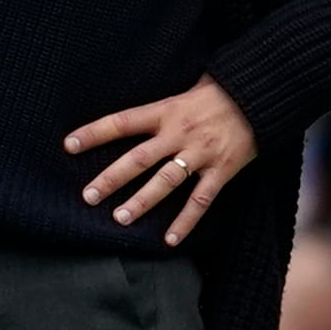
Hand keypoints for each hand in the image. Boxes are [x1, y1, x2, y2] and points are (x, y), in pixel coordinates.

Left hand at [68, 75, 258, 245]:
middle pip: (138, 158)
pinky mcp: (223, 170)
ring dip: (142, 202)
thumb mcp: (184, 89)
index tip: (68, 145)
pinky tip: (169, 240)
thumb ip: (160, 107)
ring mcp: (201, 153)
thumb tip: (131, 115)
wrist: (262, 95)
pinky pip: (201, 199)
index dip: (94, 133)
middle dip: (111, 178)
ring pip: (166, 182)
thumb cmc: (219, 91)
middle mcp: (179, 133)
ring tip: (119, 218)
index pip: (122, 122)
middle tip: (87, 196)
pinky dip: (186, 221)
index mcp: (166, 110)